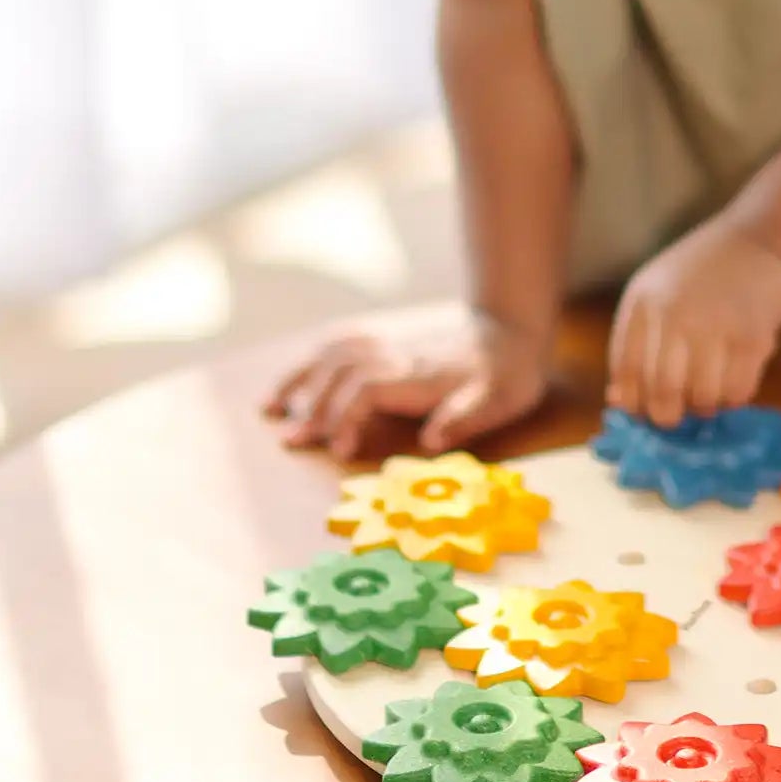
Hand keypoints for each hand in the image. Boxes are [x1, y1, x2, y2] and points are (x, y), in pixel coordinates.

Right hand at [264, 301, 551, 459]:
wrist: (510, 331)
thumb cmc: (507, 375)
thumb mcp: (500, 400)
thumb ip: (465, 418)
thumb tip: (433, 439)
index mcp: (418, 374)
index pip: (367, 390)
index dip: (347, 417)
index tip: (338, 450)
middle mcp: (396, 355)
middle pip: (339, 373)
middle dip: (312, 407)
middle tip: (291, 441)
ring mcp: (387, 344)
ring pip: (331, 354)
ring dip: (300, 380)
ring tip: (270, 407)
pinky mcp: (386, 341)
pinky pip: (339, 342)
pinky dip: (311, 359)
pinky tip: (294, 378)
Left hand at [607, 216, 780, 428]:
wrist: (759, 240)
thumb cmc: (701, 273)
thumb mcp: (655, 293)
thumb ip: (635, 343)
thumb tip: (619, 401)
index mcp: (643, 302)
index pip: (626, 371)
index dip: (632, 403)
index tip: (643, 411)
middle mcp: (674, 313)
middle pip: (663, 391)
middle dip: (668, 416)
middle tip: (677, 415)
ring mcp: (714, 325)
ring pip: (703, 398)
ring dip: (705, 407)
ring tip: (709, 391)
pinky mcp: (752, 336)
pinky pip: (738, 392)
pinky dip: (734, 398)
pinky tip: (733, 379)